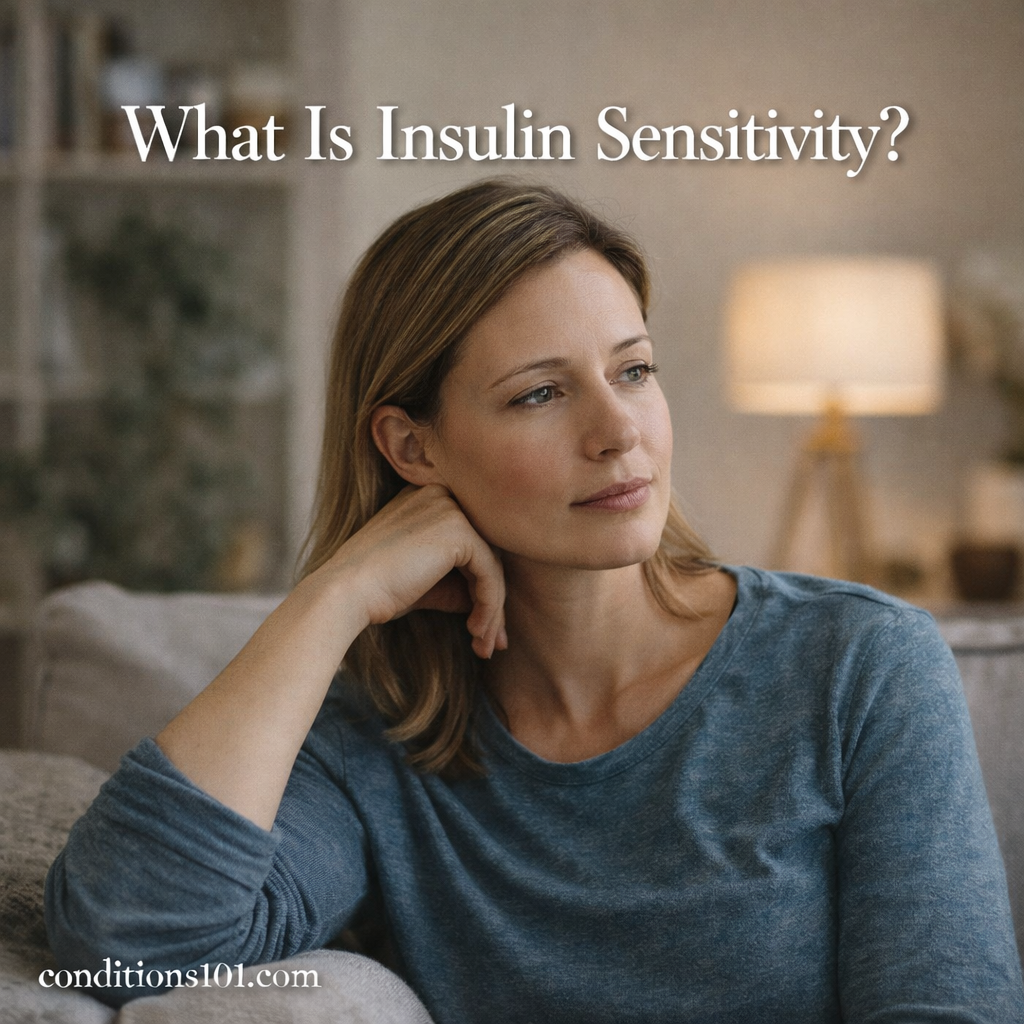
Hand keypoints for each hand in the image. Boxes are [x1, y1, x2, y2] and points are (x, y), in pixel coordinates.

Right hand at [326, 484, 506, 658]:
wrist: (345, 594)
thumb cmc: (378, 592)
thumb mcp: (427, 582)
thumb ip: (460, 582)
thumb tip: (495, 604)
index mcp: (428, 499)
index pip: (472, 542)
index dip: (483, 585)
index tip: (483, 626)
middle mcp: (440, 494)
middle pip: (486, 551)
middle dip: (493, 600)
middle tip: (493, 642)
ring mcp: (449, 508)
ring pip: (492, 564)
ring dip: (494, 610)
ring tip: (484, 645)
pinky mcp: (457, 529)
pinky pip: (490, 572)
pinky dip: (489, 605)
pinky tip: (475, 631)